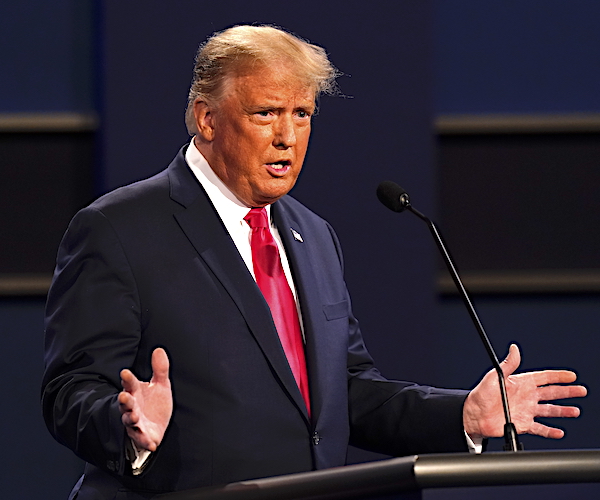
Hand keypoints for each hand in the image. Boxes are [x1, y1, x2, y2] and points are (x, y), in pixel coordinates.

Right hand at [118, 347, 172, 451]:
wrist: (157, 425)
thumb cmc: (155, 403)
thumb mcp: (161, 384)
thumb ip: (160, 369)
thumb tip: (159, 349)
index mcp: (136, 392)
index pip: (129, 384)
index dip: (127, 378)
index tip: (125, 373)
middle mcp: (133, 407)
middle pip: (126, 403)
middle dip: (125, 400)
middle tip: (124, 395)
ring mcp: (136, 422)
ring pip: (129, 420)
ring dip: (131, 418)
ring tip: (134, 415)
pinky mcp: (142, 435)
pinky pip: (142, 438)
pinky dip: (145, 440)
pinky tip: (152, 443)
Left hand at [463, 344, 586, 439]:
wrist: (473, 414)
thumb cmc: (481, 394)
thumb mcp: (495, 376)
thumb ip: (508, 364)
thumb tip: (514, 348)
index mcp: (521, 383)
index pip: (544, 378)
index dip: (558, 376)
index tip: (571, 375)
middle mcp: (526, 397)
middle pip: (552, 393)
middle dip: (567, 392)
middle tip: (581, 391)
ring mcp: (526, 411)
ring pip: (549, 411)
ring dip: (562, 411)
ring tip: (575, 411)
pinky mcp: (523, 425)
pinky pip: (540, 428)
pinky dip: (550, 431)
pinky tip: (559, 431)